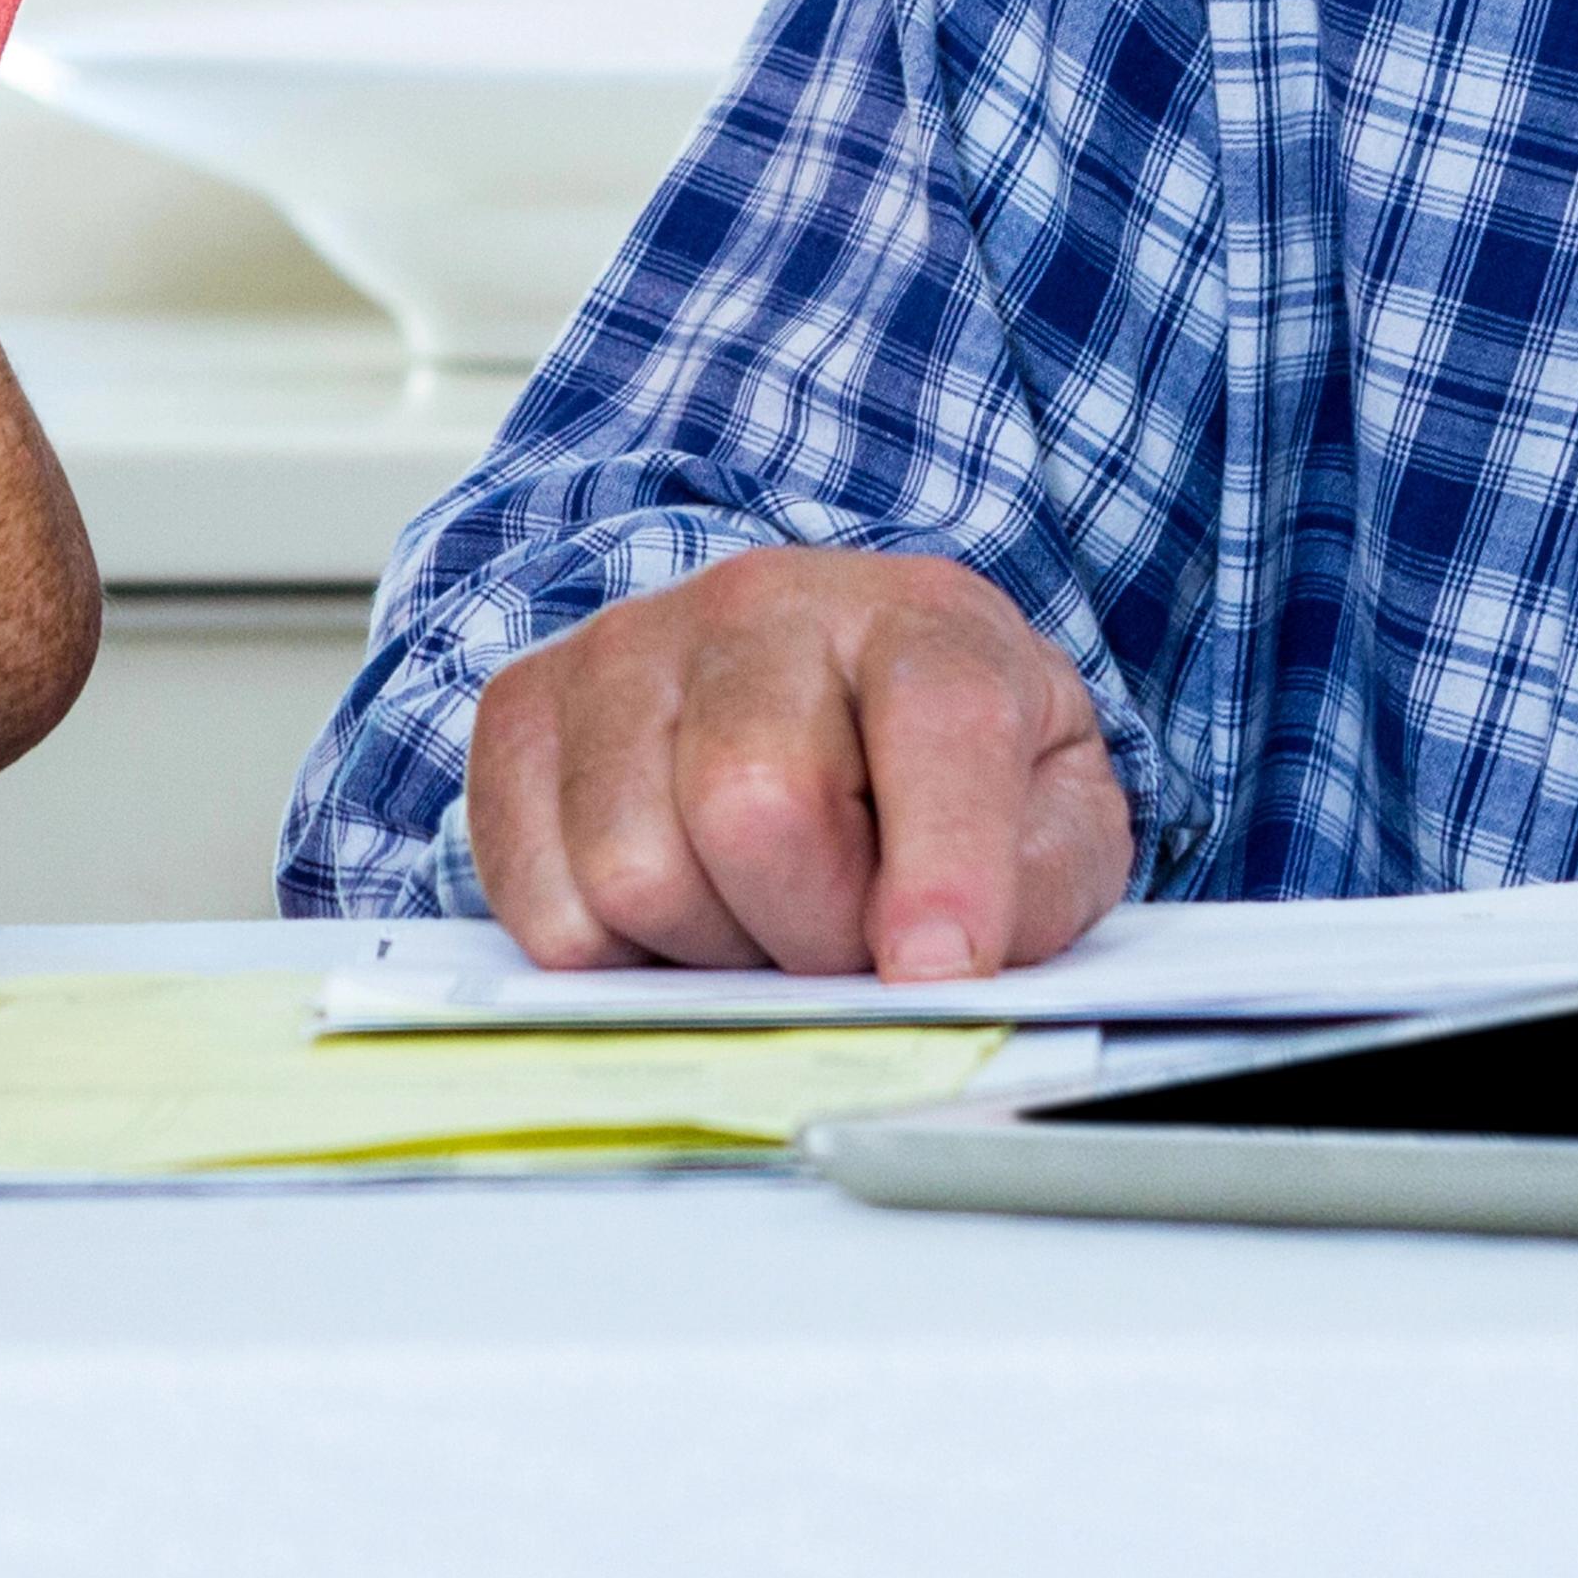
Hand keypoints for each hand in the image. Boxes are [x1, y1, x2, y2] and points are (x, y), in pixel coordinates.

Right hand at [463, 547, 1132, 979]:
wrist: (818, 687)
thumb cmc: (941, 773)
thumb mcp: (1051, 819)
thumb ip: (1034, 890)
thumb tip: (937, 972)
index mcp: (923, 619)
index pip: (938, 721)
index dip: (943, 863)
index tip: (937, 969)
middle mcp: (761, 605)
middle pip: (755, 805)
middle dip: (807, 931)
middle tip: (840, 944)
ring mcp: (626, 646)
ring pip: (634, 870)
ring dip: (708, 949)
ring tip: (756, 914)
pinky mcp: (525, 709)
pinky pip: (542, 902)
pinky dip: (613, 955)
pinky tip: (674, 906)